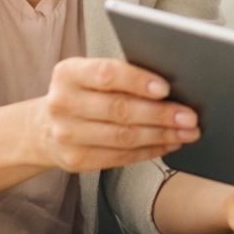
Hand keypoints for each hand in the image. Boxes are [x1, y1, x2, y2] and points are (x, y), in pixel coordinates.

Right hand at [27, 57, 198, 172]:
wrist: (43, 128)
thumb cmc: (82, 94)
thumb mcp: (90, 75)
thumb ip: (122, 76)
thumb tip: (172, 85)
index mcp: (68, 73)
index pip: (106, 74)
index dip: (138, 81)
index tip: (166, 88)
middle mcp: (63, 103)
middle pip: (119, 109)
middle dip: (161, 114)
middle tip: (189, 116)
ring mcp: (67, 135)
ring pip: (123, 137)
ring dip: (162, 135)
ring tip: (187, 132)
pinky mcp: (77, 160)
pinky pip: (121, 157)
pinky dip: (150, 150)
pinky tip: (169, 144)